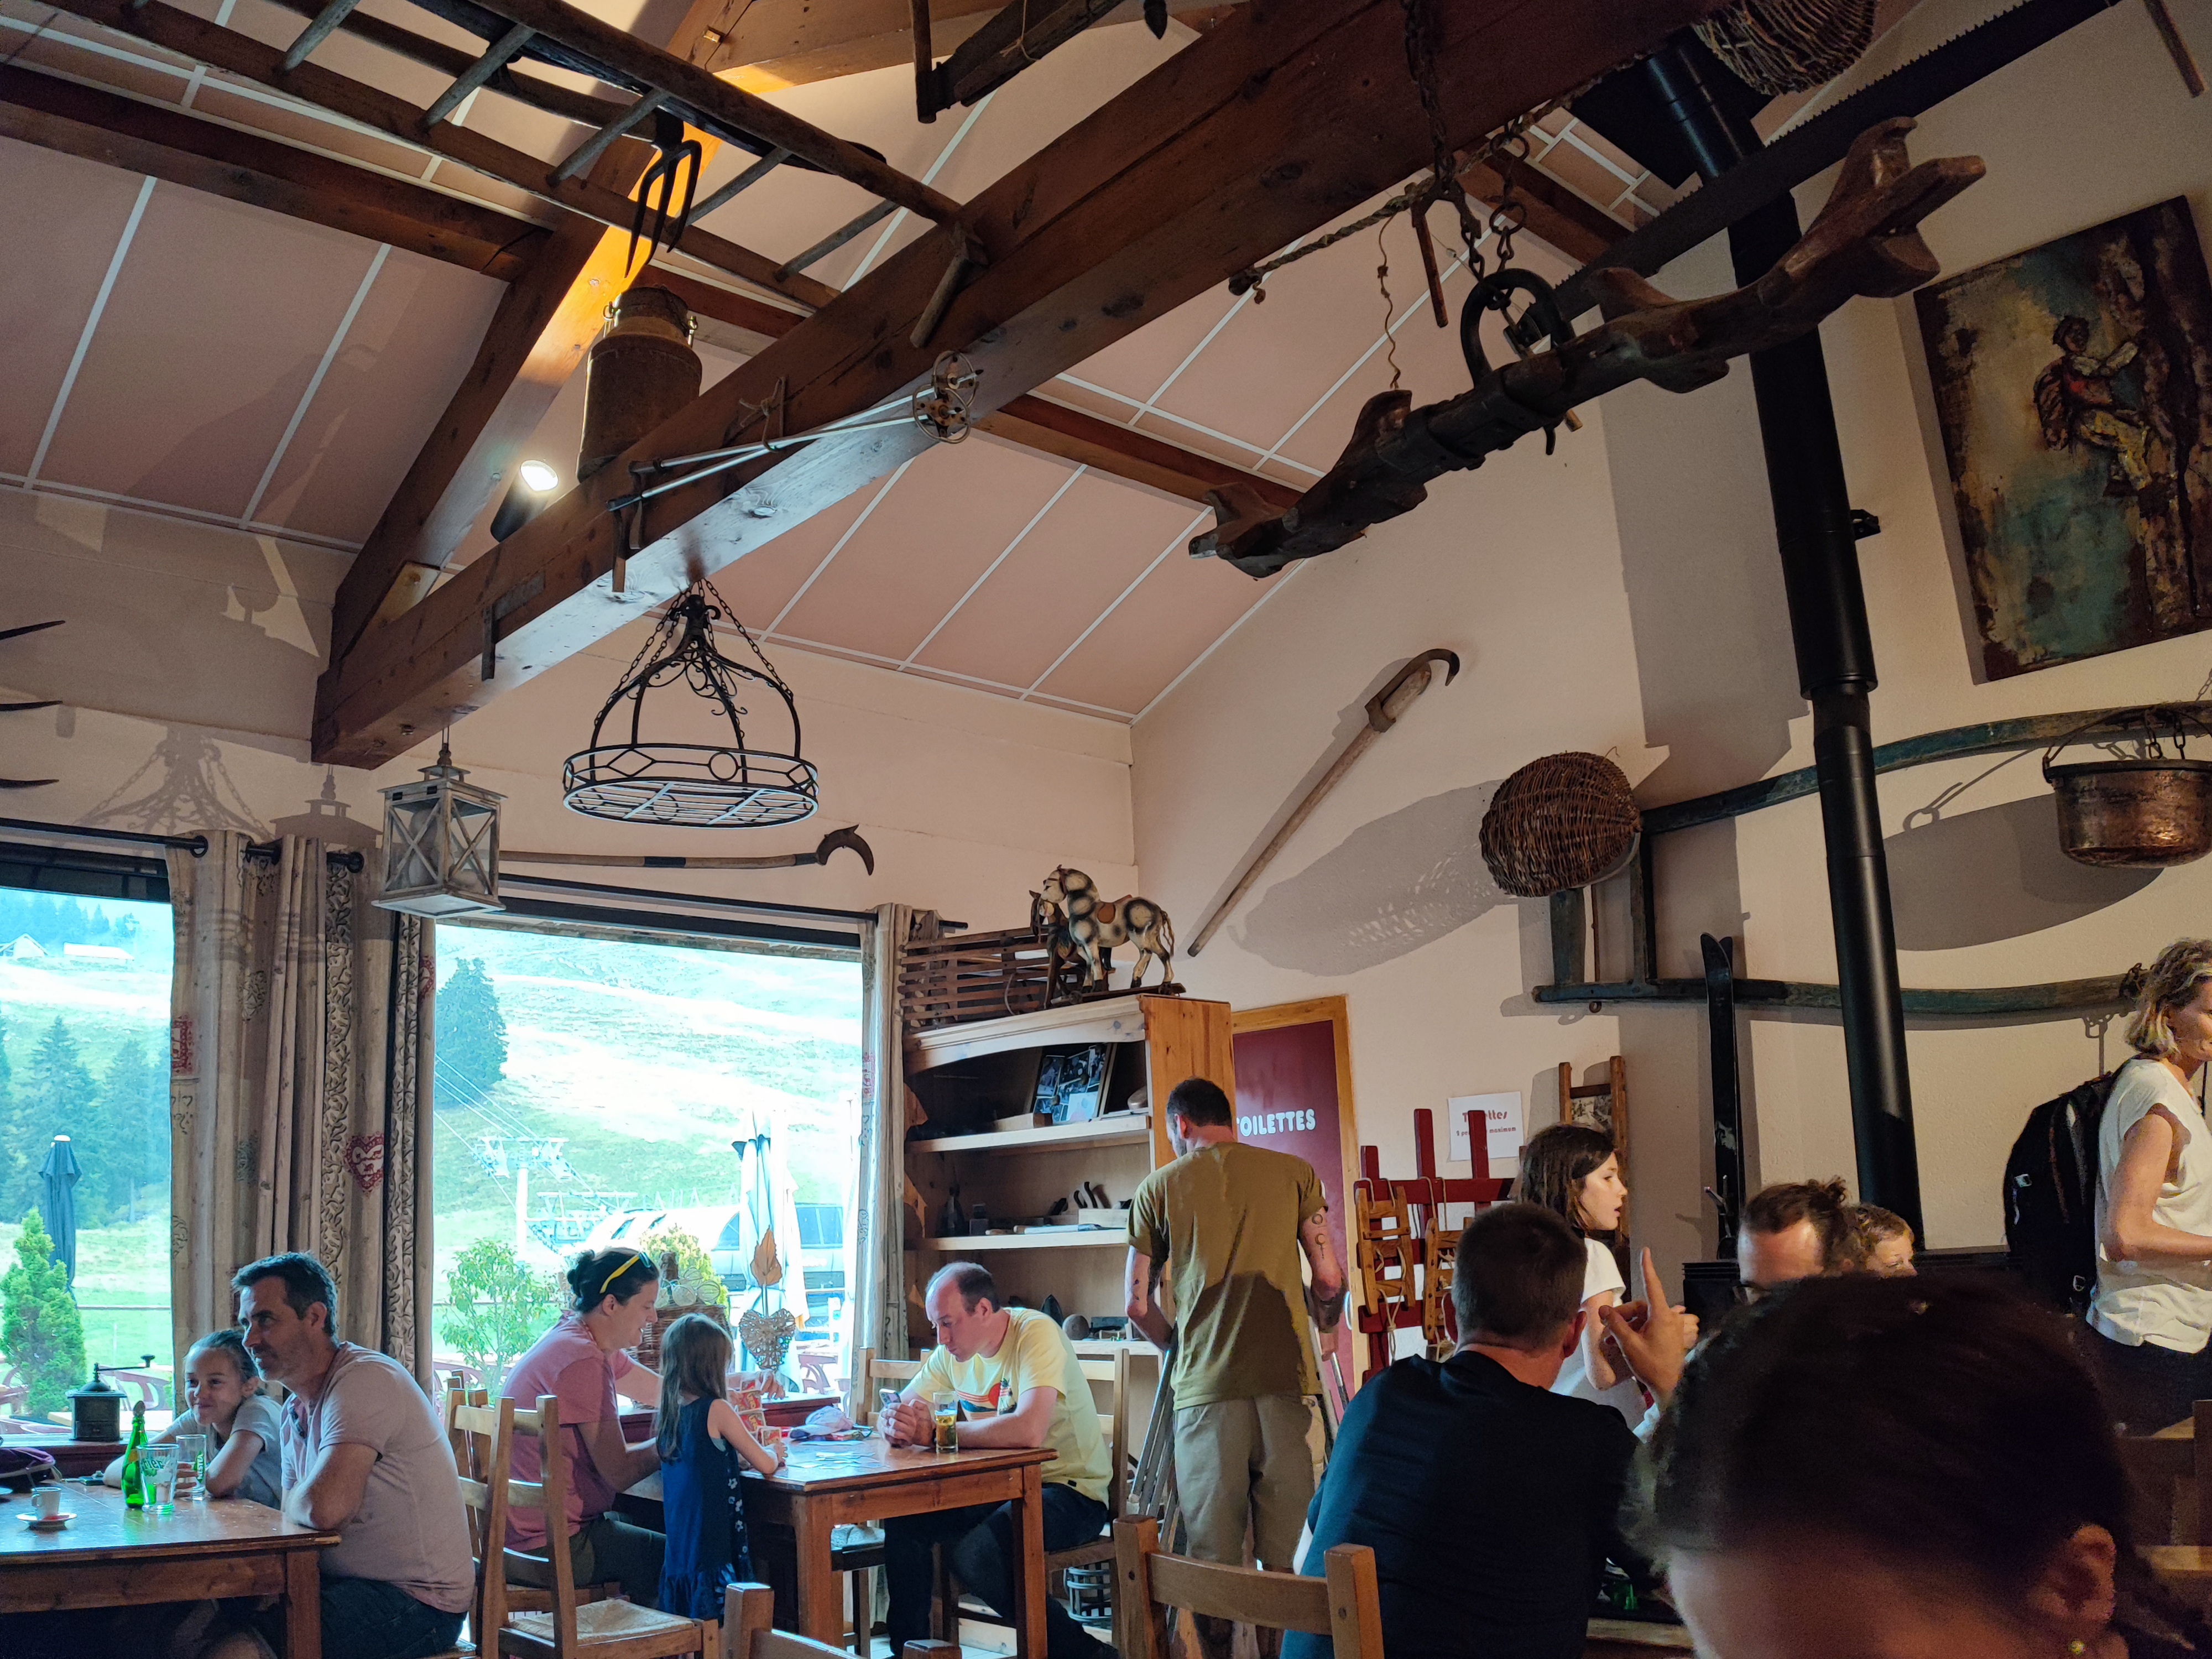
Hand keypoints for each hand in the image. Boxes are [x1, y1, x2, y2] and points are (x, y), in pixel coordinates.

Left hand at [885, 1399, 931, 1446]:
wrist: (930, 1435)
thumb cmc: (926, 1421)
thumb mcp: (925, 1409)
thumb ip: (917, 1403)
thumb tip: (909, 1402)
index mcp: (914, 1413)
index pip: (900, 1407)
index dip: (893, 1405)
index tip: (888, 1406)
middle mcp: (911, 1421)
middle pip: (896, 1414)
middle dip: (888, 1412)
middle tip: (884, 1412)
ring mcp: (908, 1430)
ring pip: (894, 1424)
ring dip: (888, 1421)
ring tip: (885, 1420)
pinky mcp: (907, 1438)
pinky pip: (895, 1434)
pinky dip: (889, 1431)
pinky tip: (886, 1429)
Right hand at [1597, 1250, 1693, 1405]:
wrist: (1672, 1387)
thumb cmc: (1652, 1365)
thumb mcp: (1630, 1344)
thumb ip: (1616, 1324)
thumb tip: (1603, 1309)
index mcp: (1661, 1315)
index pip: (1652, 1285)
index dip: (1647, 1267)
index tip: (1646, 1251)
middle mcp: (1668, 1318)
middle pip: (1641, 1306)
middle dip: (1622, 1315)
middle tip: (1607, 1329)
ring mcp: (1669, 1327)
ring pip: (1643, 1318)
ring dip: (1627, 1326)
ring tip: (1612, 1341)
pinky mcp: (1669, 1336)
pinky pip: (1649, 1326)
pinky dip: (1635, 1331)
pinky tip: (1623, 1343)